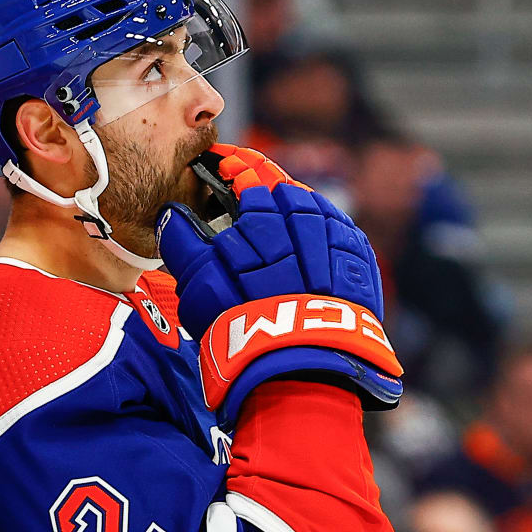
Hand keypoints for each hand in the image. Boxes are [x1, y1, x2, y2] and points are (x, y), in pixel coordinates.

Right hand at [158, 144, 401, 415]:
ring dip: (293, 202)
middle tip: (245, 180)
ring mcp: (337, 241)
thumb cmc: (242, 328)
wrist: (303, 371)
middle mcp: (305, 221)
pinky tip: (311, 235)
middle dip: (262, 180)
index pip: (248, 175)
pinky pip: (339, 230)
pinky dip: (321, 225)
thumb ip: (183, 243)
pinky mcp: (359, 263)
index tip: (221, 161)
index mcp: (264, 218)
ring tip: (276, 208)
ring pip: (313, 206)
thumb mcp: (199, 286)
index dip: (233, 165)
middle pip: (282, 188)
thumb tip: (171, 213)